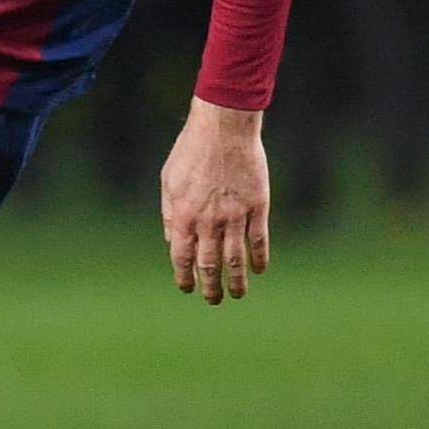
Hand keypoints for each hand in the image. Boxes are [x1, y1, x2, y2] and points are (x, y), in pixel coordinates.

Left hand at [160, 99, 270, 303]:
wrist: (223, 129)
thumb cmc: (191, 151)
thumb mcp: (169, 181)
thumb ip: (170, 214)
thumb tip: (171, 242)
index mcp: (183, 214)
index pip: (182, 256)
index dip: (184, 276)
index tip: (187, 288)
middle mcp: (208, 220)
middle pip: (209, 263)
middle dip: (210, 286)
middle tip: (213, 299)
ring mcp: (235, 215)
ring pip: (236, 258)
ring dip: (237, 280)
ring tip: (237, 294)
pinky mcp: (257, 206)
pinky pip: (259, 239)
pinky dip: (260, 257)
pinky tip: (260, 270)